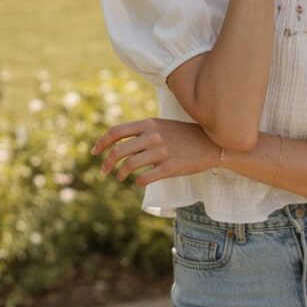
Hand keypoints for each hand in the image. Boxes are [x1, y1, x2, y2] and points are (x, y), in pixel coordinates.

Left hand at [91, 118, 218, 186]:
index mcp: (149, 124)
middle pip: (118, 150)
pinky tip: (139, 182)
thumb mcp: (162, 126)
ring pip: (129, 165)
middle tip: (104, 171)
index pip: (116, 131)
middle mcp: (153, 136)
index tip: (95, 152)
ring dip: (121, 174)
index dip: (101, 142)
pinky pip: (145, 178)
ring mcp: (162, 152)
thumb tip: (117, 141)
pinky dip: (138, 181)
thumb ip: (142, 131)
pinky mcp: (170, 167)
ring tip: (121, 177)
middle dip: (107, 163)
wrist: (211, 144)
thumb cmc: (183, 135)